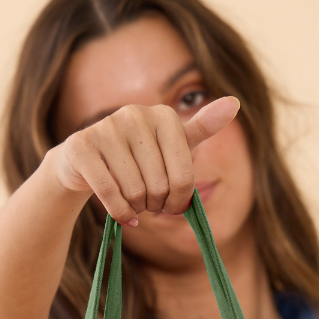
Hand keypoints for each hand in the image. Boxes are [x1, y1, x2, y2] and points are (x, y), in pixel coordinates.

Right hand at [49, 96, 239, 225]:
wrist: (84, 162)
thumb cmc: (137, 157)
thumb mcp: (171, 143)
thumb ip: (202, 127)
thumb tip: (236, 103)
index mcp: (164, 115)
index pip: (183, 178)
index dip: (179, 202)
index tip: (171, 202)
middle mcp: (135, 114)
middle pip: (159, 187)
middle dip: (155, 205)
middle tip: (148, 202)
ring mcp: (106, 128)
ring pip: (135, 192)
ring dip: (136, 209)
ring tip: (132, 201)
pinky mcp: (82, 147)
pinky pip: (110, 194)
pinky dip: (119, 214)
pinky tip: (122, 215)